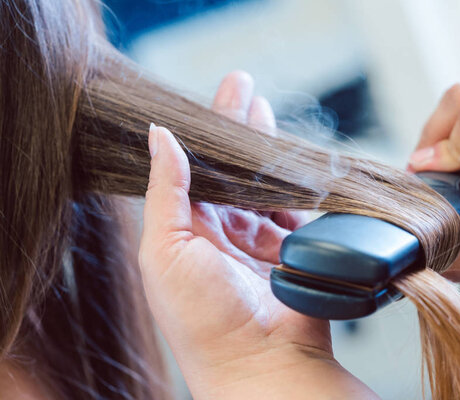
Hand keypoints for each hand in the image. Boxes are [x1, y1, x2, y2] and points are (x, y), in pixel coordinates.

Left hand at [138, 71, 377, 398]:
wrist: (260, 363)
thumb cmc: (202, 318)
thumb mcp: (163, 250)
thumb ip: (165, 191)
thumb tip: (161, 136)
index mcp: (184, 231)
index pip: (196, 167)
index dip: (207, 128)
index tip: (222, 93)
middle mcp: (220, 233)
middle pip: (231, 168)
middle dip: (238, 128)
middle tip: (245, 88)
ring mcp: (257, 240)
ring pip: (264, 183)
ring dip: (268, 150)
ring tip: (266, 112)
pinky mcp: (290, 250)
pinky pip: (295, 208)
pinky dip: (296, 185)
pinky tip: (295, 161)